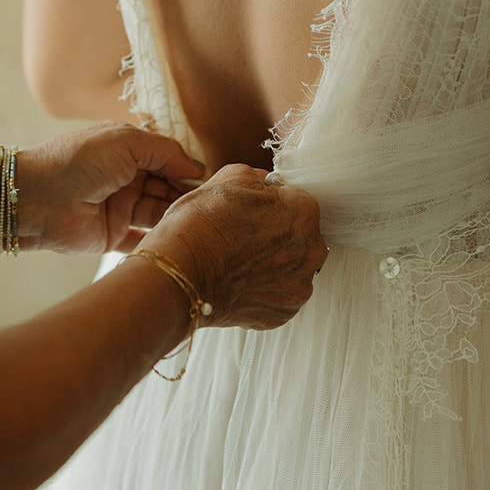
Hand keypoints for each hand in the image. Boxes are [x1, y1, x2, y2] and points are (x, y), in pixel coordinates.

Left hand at [3, 124, 204, 254]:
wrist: (35, 198)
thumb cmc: (77, 160)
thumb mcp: (126, 142)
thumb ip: (165, 152)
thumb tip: (197, 168)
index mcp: (129, 151)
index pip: (168, 161)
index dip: (188, 170)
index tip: (211, 182)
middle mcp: (127, 179)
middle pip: (167, 188)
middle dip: (186, 195)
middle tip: (209, 205)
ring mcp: (121, 208)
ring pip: (160, 214)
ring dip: (176, 217)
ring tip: (197, 222)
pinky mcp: (113, 236)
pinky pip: (143, 242)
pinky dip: (160, 241)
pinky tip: (180, 240)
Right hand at [140, 165, 326, 329]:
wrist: (178, 273)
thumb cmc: (201, 224)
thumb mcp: (232, 176)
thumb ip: (262, 180)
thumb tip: (268, 186)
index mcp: (304, 211)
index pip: (296, 201)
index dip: (271, 205)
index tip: (252, 213)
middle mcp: (311, 250)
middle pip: (299, 237)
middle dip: (277, 237)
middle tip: (244, 239)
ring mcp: (299, 286)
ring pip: (291, 269)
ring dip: (272, 266)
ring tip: (239, 264)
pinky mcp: (284, 314)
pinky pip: (279, 296)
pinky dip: (263, 291)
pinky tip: (239, 282)